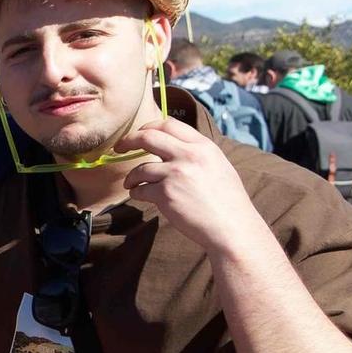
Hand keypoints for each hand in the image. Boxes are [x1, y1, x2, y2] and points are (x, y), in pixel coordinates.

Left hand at [114, 117, 265, 253]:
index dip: (149, 127)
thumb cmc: (227, 201)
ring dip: (131, 177)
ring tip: (132, 184)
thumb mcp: (217, 166)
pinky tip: (141, 197)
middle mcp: (189, 155)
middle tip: (118, 148)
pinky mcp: (166, 194)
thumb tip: (172, 146)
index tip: (138, 134)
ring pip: (140, 168)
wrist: (232, 228)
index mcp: (203, 146)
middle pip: (148, 137)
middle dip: (128, 141)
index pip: (169, 124)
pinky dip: (136, 193)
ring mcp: (176, 174)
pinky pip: (140, 190)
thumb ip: (195, 154)